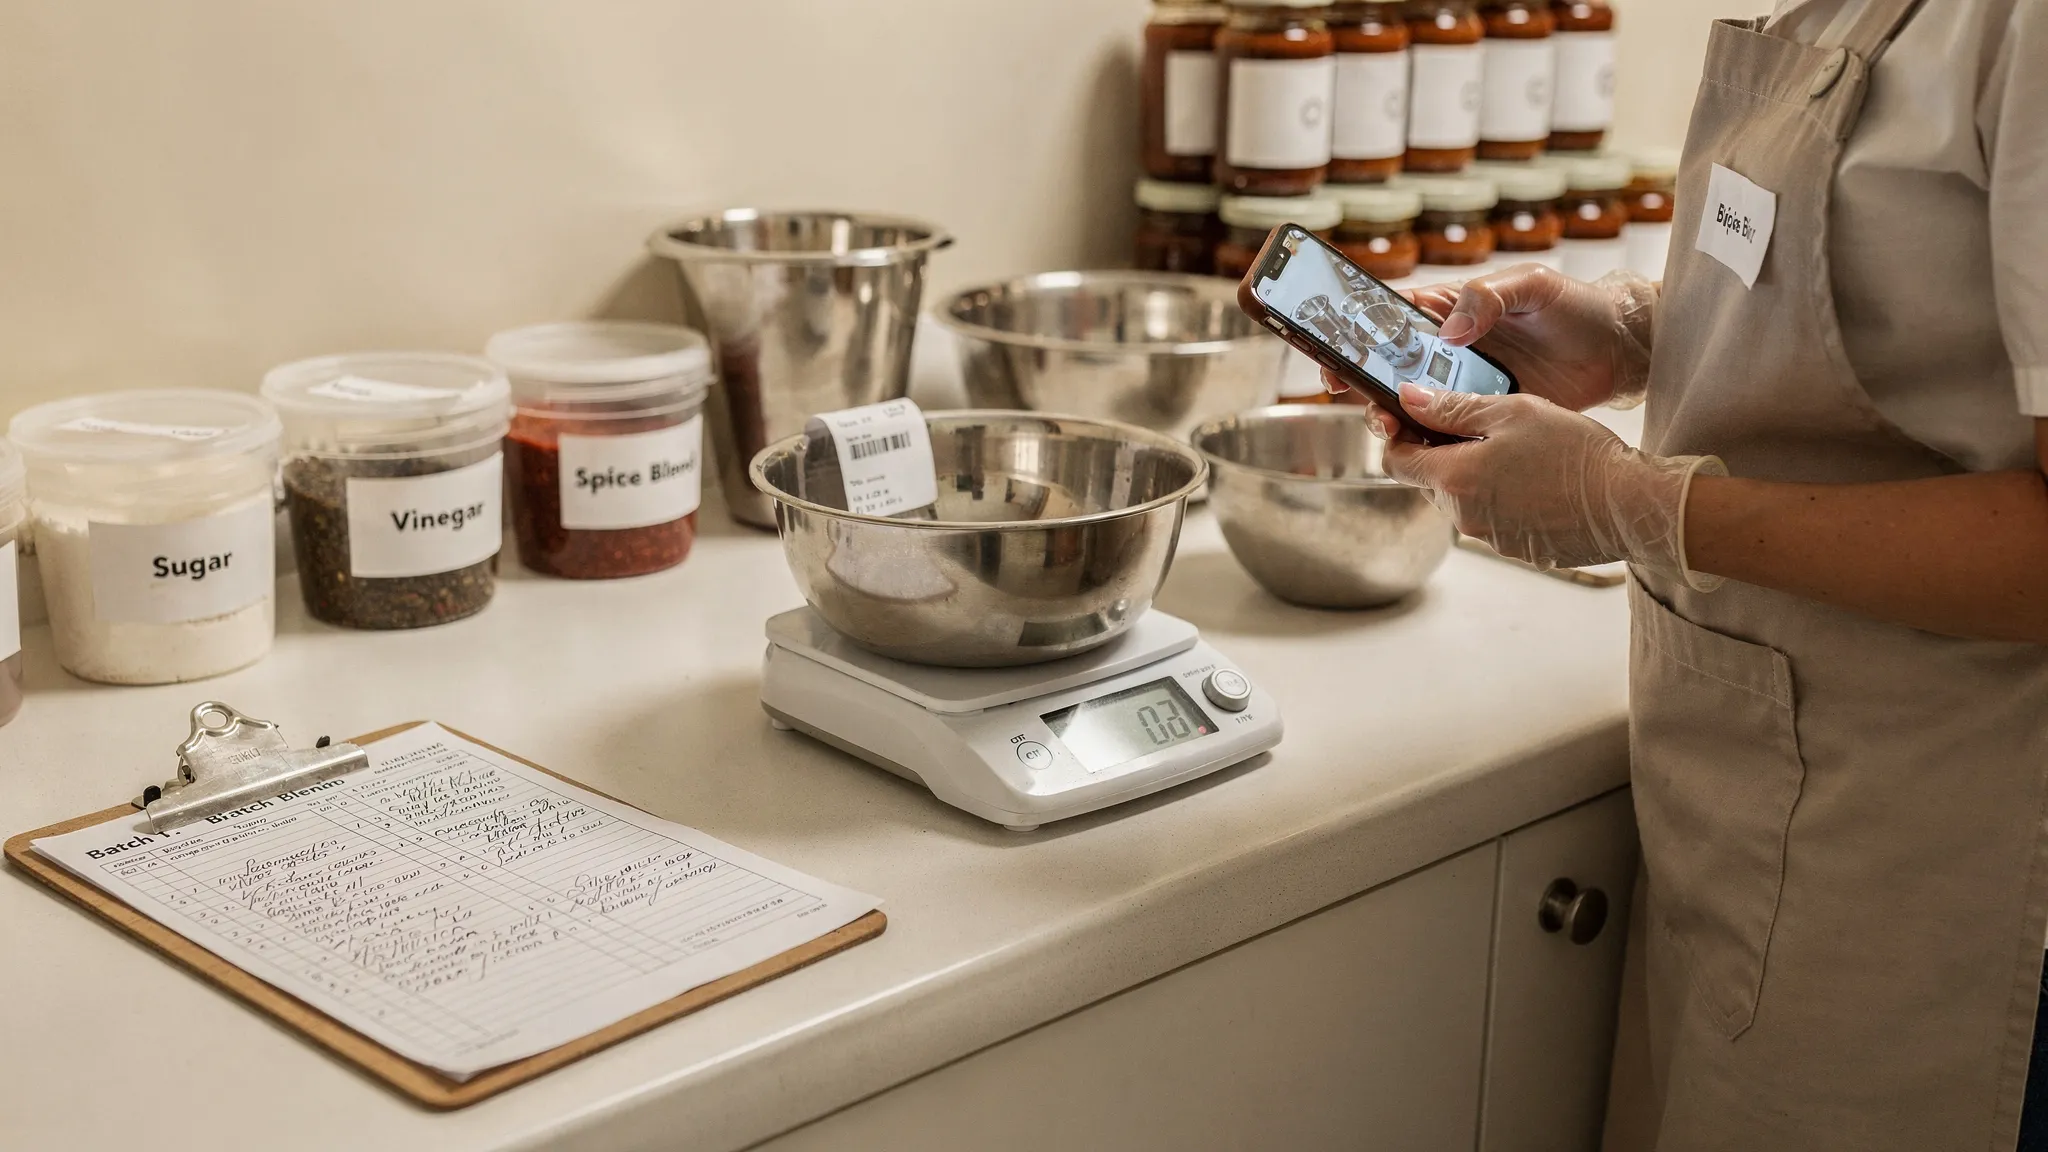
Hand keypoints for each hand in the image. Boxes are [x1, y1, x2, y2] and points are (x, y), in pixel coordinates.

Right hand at [1322, 265, 1656, 419]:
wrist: (1618, 350)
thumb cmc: (1575, 307)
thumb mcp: (1533, 286)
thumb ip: (1488, 297)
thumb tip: (1448, 330)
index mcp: (1450, 310)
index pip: (1391, 318)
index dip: (1357, 332)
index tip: (1335, 348)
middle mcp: (1448, 349)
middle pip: (1388, 365)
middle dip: (1360, 378)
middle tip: (1344, 390)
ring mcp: (1463, 385)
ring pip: (1410, 402)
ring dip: (1389, 414)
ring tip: (1385, 425)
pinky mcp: (1483, 415)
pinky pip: (1445, 431)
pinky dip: (1426, 441)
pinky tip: (1418, 449)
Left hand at [1381, 381, 1724, 583]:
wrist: (1628, 504)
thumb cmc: (1575, 453)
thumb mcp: (1512, 412)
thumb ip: (1453, 408)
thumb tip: (1408, 399)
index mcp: (1454, 478)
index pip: (1396, 461)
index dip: (1399, 435)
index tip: (1413, 418)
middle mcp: (1463, 515)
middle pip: (1429, 479)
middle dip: (1444, 452)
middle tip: (1481, 425)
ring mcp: (1488, 536)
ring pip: (1462, 498)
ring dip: (1476, 473)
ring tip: (1518, 450)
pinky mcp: (1514, 548)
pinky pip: (1492, 517)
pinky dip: (1503, 496)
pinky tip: (1537, 478)